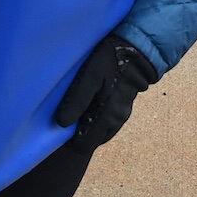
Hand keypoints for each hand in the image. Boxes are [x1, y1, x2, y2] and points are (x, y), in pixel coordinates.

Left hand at [53, 33, 157, 151]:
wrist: (137, 51)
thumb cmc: (110, 62)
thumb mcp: (90, 77)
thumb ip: (77, 100)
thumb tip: (61, 124)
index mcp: (107, 117)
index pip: (85, 145)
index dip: (71, 141)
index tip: (59, 130)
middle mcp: (116, 120)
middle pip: (92, 140)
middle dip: (79, 134)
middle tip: (65, 117)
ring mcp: (122, 114)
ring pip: (101, 131)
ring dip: (88, 125)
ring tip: (75, 109)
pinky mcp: (123, 106)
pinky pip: (107, 121)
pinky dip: (96, 118)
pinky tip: (88, 105)